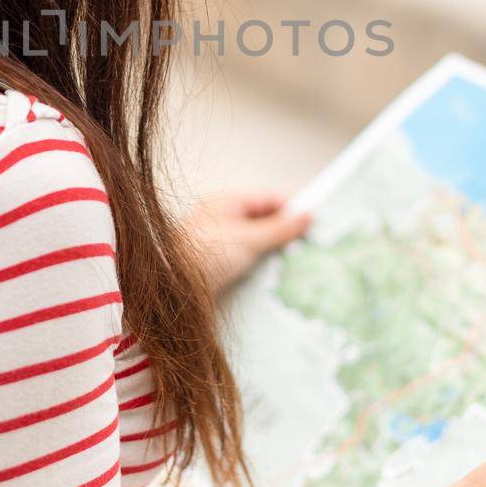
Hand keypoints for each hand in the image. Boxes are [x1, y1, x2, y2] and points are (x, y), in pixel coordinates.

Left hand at [180, 191, 311, 294]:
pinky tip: (274, 274)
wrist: (171, 288)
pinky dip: (260, 262)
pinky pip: (245, 257)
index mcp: (225, 202)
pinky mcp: (215, 262)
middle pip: (262, 219)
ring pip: (255, 240)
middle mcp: (220, 217)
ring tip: (297, 261)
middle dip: (285, 231)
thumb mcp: (248, 240)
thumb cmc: (204, 256)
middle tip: (310, 244)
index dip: (292, 208)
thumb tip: (307, 216)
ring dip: (274, 249)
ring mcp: (217, 240)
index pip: (267, 198)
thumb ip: (279, 229)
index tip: (314, 221)